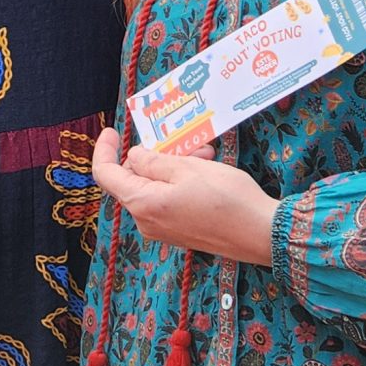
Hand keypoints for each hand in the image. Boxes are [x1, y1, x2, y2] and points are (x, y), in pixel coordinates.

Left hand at [90, 126, 278, 263]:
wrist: (261, 234)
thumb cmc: (226, 199)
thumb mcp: (187, 168)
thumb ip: (154, 161)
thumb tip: (134, 156)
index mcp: (142, 204)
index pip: (106, 175)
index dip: (105, 150)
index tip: (113, 131)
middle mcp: (147, 221)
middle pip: (134, 180)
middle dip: (154, 155)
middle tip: (182, 140)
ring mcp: (163, 229)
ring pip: (156, 187)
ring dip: (175, 165)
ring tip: (205, 153)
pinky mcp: (180, 231)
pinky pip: (170, 199)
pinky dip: (182, 181)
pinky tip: (208, 169)